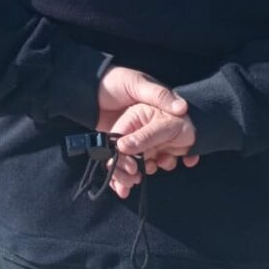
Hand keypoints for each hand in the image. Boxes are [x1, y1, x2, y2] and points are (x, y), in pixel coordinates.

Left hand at [94, 66, 191, 193]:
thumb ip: (158, 96)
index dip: (170, 149)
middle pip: (153, 151)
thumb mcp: (137, 84)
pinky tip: (121, 188)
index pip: (167, 135)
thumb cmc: (114, 79)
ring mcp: (129, 137)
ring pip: (138, 160)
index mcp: (153, 113)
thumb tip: (183, 109)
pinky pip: (120, 163)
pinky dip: (121, 176)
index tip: (168, 160)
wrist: (85, 85)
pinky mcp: (114, 144)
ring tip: (131, 182)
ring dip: (135, 174)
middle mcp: (144, 127)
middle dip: (151, 166)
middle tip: (141, 173)